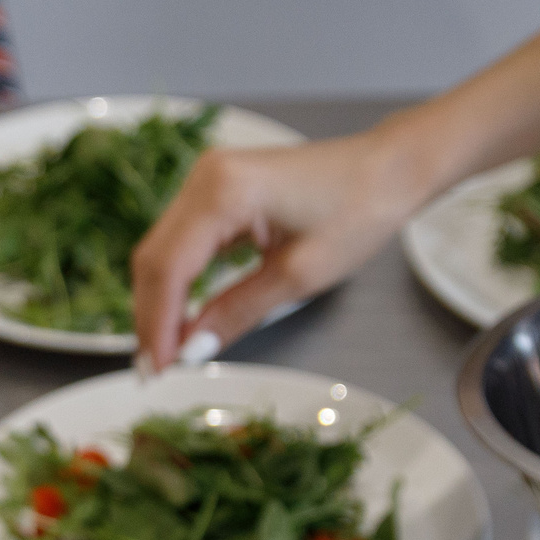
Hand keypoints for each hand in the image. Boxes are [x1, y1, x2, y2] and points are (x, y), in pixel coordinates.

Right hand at [129, 127, 439, 370]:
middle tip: (155, 370)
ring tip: (166, 350)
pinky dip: (175, 281)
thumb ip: (235, 312)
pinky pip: (179, 241)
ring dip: (158, 302)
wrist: (389, 169)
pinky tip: (180, 316)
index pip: (168, 268)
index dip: (157, 324)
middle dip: (150, 317)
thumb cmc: (359, 212)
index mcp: (224, 192)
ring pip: (160, 251)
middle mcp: (203, 178)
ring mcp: (205, 180)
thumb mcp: (298, 276)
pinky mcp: (214, 189)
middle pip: (153, 259)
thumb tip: (189, 352)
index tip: (158, 370)